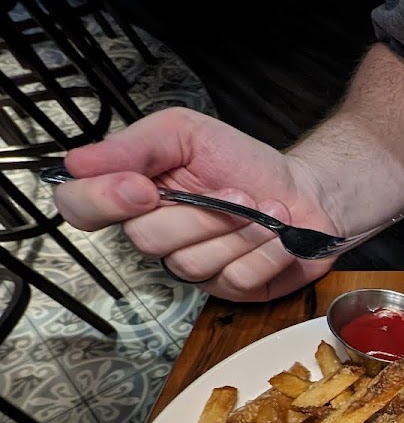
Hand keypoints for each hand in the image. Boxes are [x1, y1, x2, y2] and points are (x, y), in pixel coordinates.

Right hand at [54, 108, 339, 301]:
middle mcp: (158, 235)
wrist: (306, 189)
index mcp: (135, 194)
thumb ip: (134, 145)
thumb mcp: (186, 133)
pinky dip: (266, 251)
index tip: (141, 187)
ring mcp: (195, 267)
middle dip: (199, 212)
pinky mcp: (232, 289)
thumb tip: (77, 162)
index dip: (102, 201)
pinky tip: (278, 235)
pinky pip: (236, 279)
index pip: (80, 208)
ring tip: (262, 209)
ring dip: (239, 229)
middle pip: (144, 239)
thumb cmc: (244, 162)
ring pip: (191, 263)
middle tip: (234, 191)